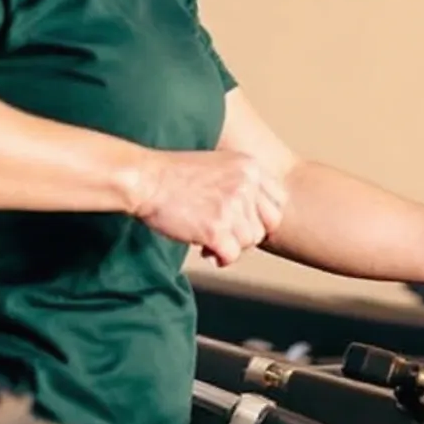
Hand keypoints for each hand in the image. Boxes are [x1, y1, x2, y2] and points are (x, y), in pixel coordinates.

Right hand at [131, 150, 288, 266]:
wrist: (144, 179)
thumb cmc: (175, 175)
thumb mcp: (220, 165)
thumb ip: (244, 184)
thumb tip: (258, 219)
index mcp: (250, 167)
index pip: (279, 200)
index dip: (264, 216)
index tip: (246, 221)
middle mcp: (247, 185)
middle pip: (267, 225)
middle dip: (248, 234)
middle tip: (226, 234)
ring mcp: (233, 207)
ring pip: (249, 242)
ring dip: (230, 245)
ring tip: (209, 240)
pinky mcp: (217, 229)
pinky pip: (232, 255)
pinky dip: (220, 258)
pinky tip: (205, 250)